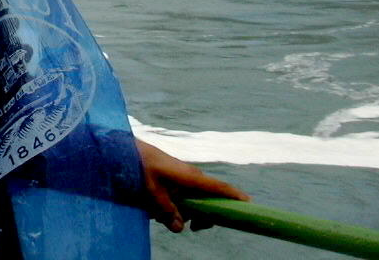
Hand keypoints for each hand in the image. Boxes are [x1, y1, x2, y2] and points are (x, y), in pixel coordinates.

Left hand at [135, 138, 249, 232]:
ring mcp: (186, 177)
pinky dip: (178, 205)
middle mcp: (192, 176)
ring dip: (186, 212)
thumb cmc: (142, 166)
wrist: (129, 150)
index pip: (218, 187)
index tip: (250, 203)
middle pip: (210, 201)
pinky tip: (158, 209)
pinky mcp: (178, 178)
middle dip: (204, 216)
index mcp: (191, 177)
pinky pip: (185, 195)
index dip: (234, 195)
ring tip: (163, 214)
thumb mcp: (151, 191)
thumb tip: (179, 228)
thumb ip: (165, 210)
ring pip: (196, 201)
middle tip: (194, 227)